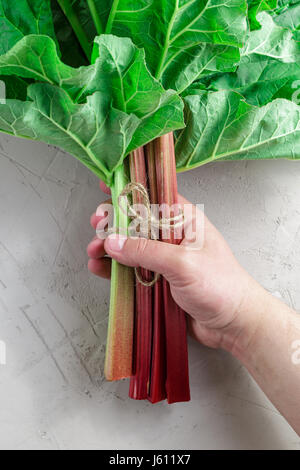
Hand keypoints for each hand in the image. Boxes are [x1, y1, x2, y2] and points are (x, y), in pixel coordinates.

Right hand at [87, 183, 266, 352]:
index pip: (153, 197)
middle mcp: (173, 236)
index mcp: (184, 220)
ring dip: (110, 247)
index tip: (108, 188)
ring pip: (130, 247)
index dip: (130, 191)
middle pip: (136, 222)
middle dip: (114, 223)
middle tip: (97, 225)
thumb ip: (146, 251)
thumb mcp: (182, 264)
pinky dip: (114, 268)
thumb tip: (113, 241)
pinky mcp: (158, 279)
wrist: (233, 323)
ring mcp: (164, 258)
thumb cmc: (221, 286)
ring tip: (93, 251)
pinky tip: (100, 268)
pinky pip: (131, 269)